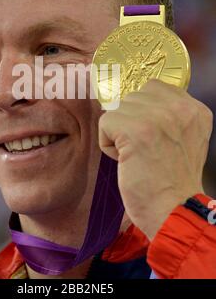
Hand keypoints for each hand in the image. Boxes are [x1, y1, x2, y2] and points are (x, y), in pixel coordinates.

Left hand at [98, 79, 212, 239]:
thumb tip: (134, 103)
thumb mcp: (185, 138)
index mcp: (194, 109)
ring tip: (136, 155)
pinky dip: (108, 144)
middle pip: (133, 97)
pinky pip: (105, 122)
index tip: (148, 136)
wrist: (174, 210)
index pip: (154, 88)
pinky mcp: (135, 129)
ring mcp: (157, 116)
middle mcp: (179, 107)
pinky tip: (126, 160)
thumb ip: (168, 115)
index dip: (143, 111)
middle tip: (144, 150)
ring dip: (119, 132)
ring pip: (118, 109)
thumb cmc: (173, 180)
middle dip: (130, 122)